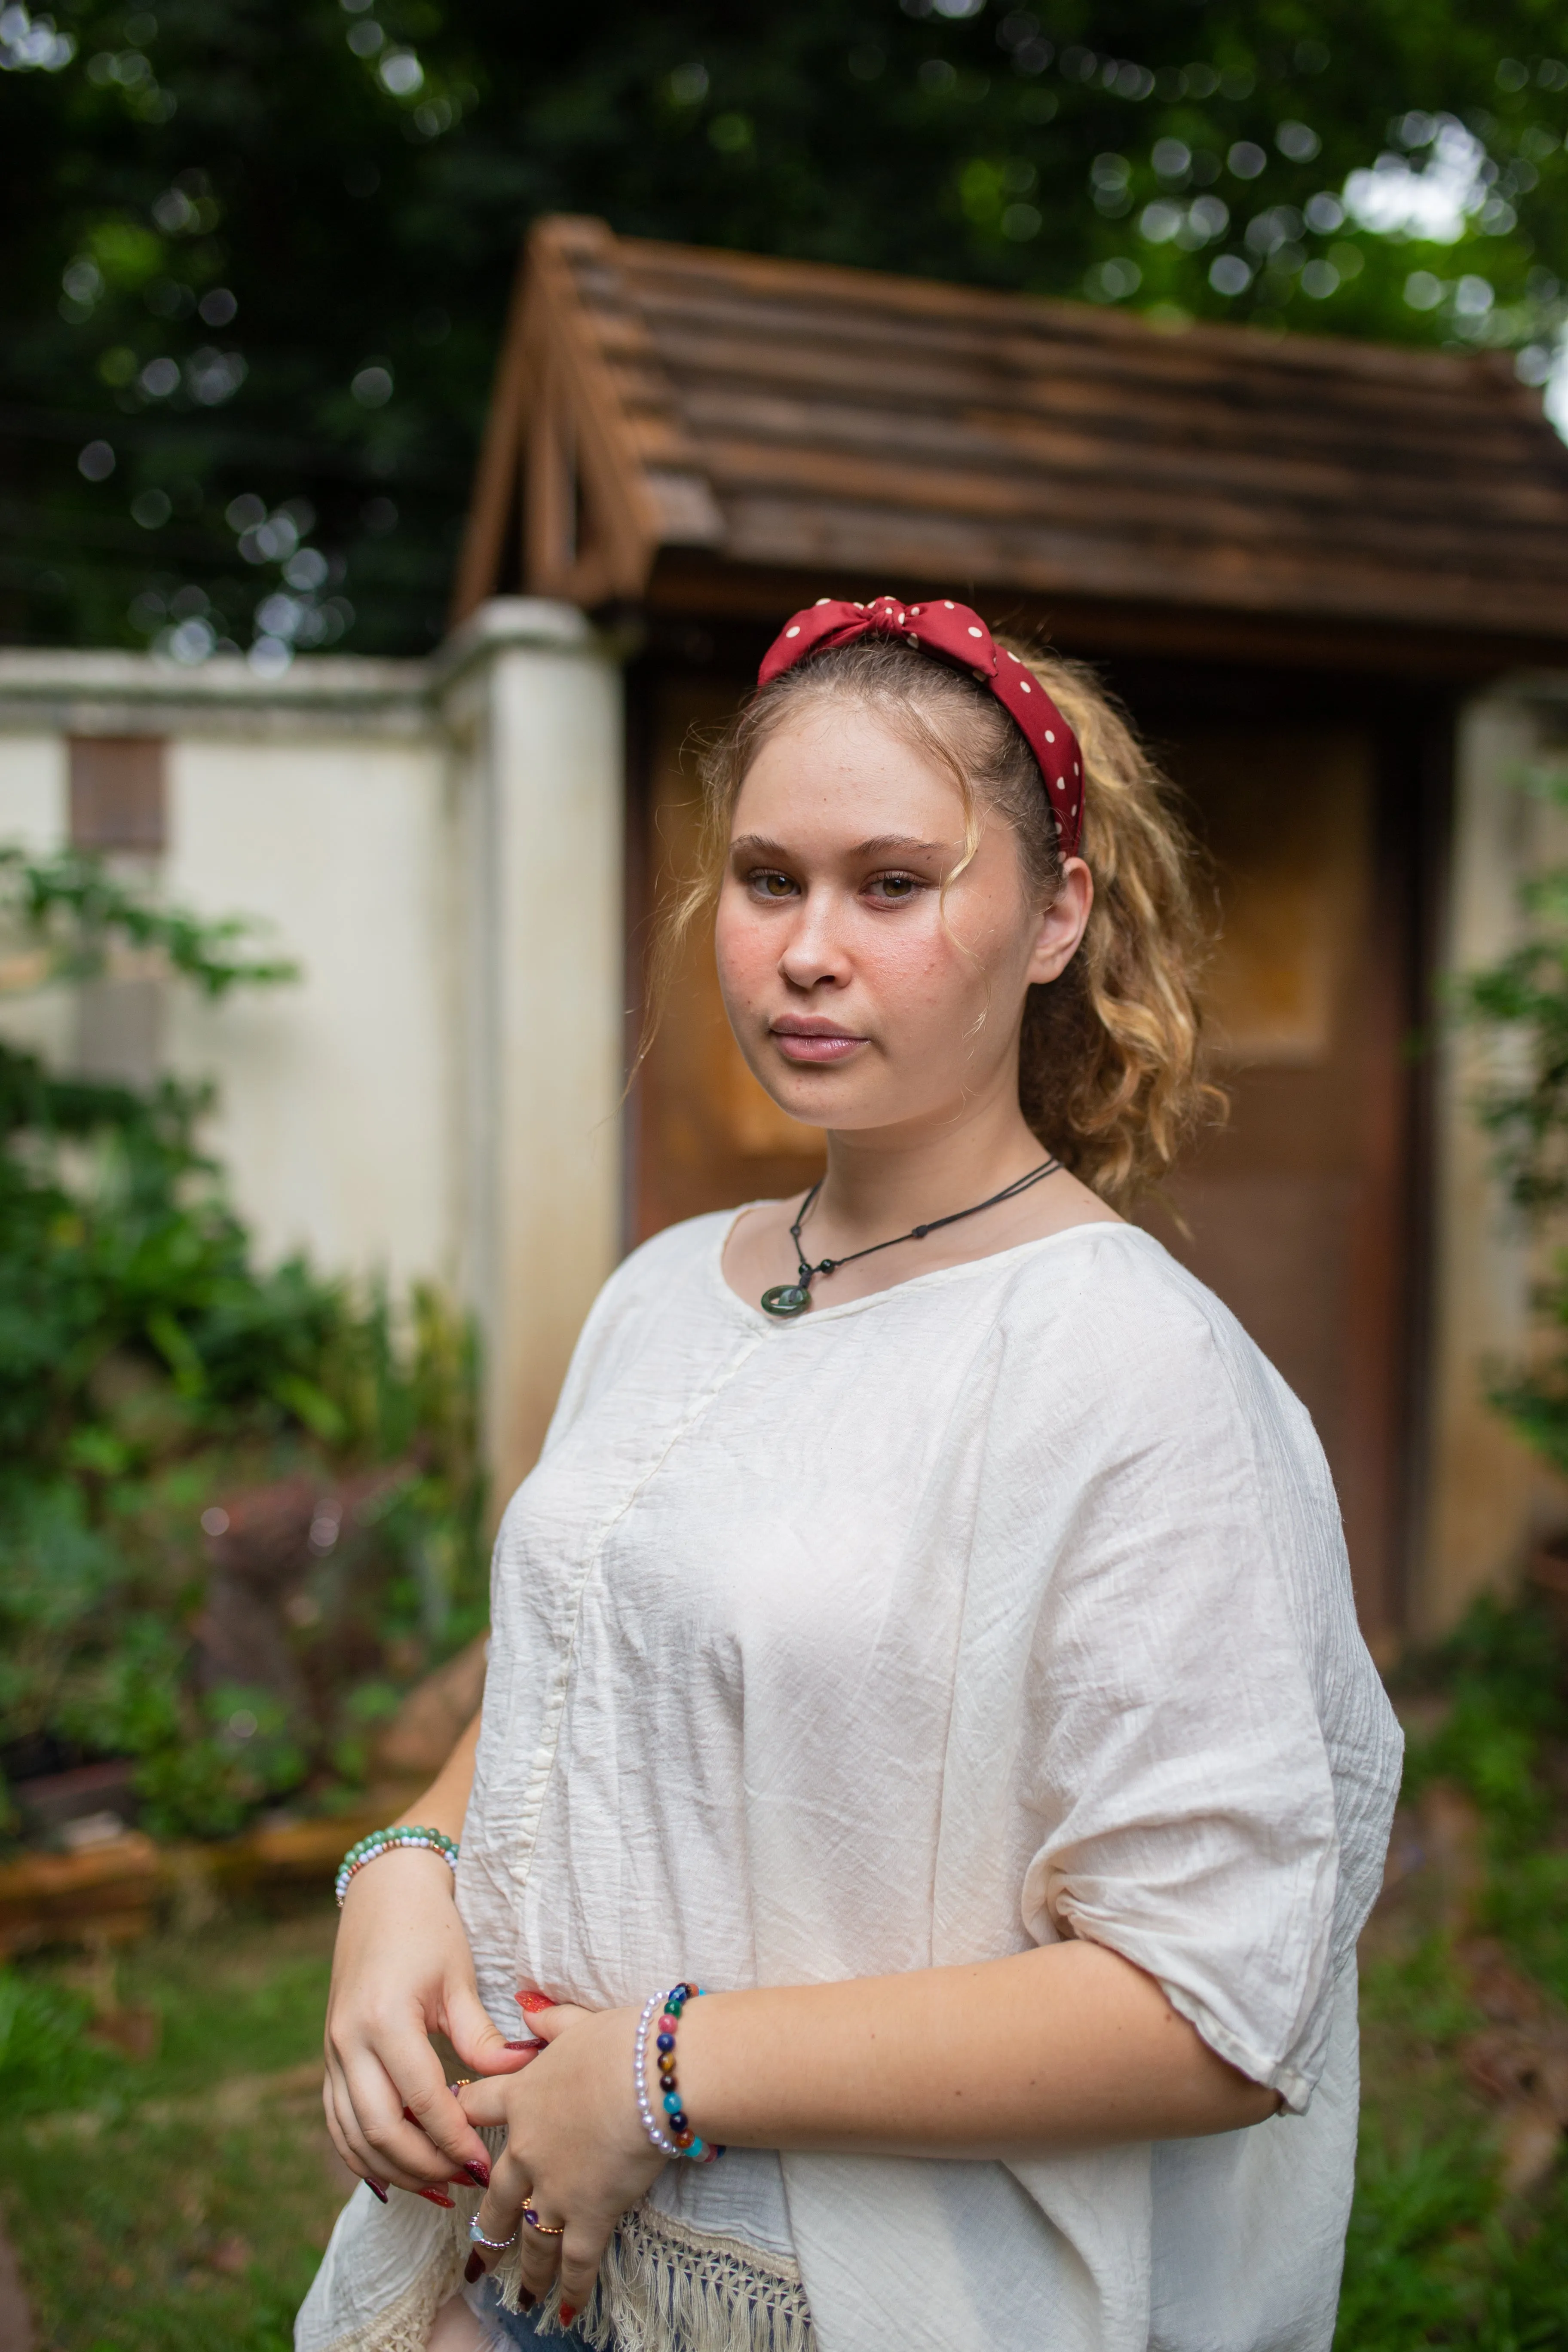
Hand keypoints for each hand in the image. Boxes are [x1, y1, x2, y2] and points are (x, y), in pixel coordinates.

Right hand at [323, 1845, 535, 2197]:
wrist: (384, 1893)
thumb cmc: (429, 1928)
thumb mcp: (458, 1978)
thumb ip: (481, 2036)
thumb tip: (516, 2080)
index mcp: (383, 2020)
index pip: (421, 2101)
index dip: (454, 2139)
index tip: (487, 2165)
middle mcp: (348, 2043)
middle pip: (382, 2132)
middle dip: (427, 2166)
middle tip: (467, 2181)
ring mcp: (332, 2054)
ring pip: (355, 2137)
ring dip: (396, 2170)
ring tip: (440, 2185)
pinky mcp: (330, 2059)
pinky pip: (340, 2124)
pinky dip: (365, 2156)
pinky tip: (397, 2173)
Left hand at [459, 2000, 665, 2322]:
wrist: (649, 2076)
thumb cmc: (619, 2042)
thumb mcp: (576, 2022)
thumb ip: (548, 2021)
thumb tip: (527, 2006)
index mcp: (522, 2098)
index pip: (476, 2109)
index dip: (460, 2120)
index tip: (448, 2137)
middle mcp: (527, 2150)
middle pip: (497, 2195)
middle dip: (488, 2228)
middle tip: (477, 2255)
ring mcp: (555, 2188)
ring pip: (532, 2237)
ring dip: (524, 2268)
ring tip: (519, 2295)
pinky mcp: (589, 2215)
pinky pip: (575, 2262)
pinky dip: (569, 2290)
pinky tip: (562, 2312)